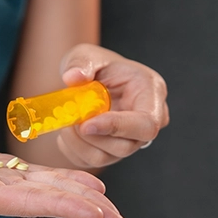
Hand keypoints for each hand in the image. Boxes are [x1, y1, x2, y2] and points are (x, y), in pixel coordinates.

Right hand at [0, 139, 125, 217]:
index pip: (29, 202)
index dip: (64, 206)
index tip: (96, 213)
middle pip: (45, 200)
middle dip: (82, 210)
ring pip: (43, 189)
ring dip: (77, 196)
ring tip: (110, 204)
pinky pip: (31, 176)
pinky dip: (58, 179)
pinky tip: (81, 183)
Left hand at [57, 44, 169, 170]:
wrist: (91, 80)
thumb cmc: (97, 65)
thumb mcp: (88, 55)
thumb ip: (81, 63)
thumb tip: (73, 77)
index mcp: (151, 94)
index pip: (145, 124)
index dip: (117, 127)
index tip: (86, 124)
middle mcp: (147, 122)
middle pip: (125, 146)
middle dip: (91, 136)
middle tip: (69, 118)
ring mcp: (131, 141)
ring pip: (105, 158)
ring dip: (78, 143)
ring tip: (66, 121)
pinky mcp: (111, 153)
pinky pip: (90, 161)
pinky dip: (72, 148)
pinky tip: (68, 130)